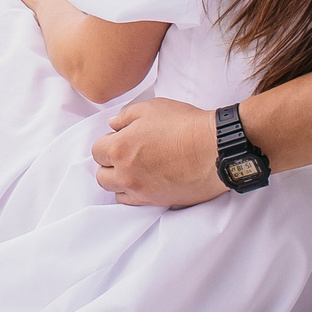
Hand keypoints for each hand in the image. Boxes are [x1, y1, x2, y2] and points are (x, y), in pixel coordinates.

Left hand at [91, 98, 225, 207]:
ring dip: (119, 181)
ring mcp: (142, 192)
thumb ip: (125, 116)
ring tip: (135, 169)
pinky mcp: (158, 202)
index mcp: (120, 149)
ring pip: (116, 192)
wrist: (215, 148)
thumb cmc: (185, 125)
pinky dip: (135, 193)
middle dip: (109, 163)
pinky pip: (135, 203)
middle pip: (102, 175)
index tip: (119, 138)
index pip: (96, 151)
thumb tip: (113, 125)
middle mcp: (126, 174)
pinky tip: (146, 181)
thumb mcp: (151, 108)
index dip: (107, 142)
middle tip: (125, 153)